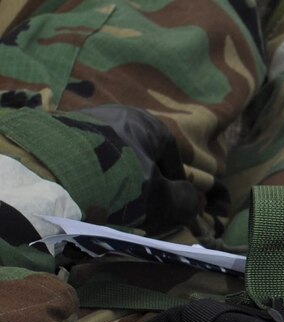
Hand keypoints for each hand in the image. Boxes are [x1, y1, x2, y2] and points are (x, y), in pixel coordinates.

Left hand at [66, 105, 199, 234]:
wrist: (50, 170)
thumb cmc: (118, 183)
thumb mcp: (159, 199)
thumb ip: (183, 201)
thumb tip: (196, 203)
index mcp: (148, 122)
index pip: (171, 153)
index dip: (176, 182)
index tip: (171, 205)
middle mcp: (118, 114)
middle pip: (139, 153)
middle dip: (142, 180)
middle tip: (139, 208)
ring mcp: (84, 120)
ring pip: (110, 155)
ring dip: (114, 179)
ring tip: (107, 205)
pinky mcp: (56, 133)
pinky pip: (83, 158)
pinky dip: (89, 176)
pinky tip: (82, 195)